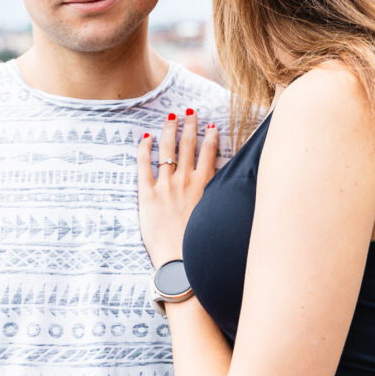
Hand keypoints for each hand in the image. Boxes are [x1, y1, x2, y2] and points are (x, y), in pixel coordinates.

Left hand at [137, 109, 218, 268]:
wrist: (181, 263)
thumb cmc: (201, 245)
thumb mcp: (218, 217)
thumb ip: (221, 199)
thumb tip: (230, 191)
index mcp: (205, 186)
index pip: (210, 153)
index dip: (211, 137)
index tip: (211, 126)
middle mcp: (187, 181)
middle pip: (189, 145)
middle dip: (190, 125)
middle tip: (190, 112)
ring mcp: (166, 186)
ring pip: (168, 149)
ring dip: (170, 130)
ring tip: (171, 117)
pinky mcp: (148, 195)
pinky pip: (144, 165)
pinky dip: (144, 149)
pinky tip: (146, 137)